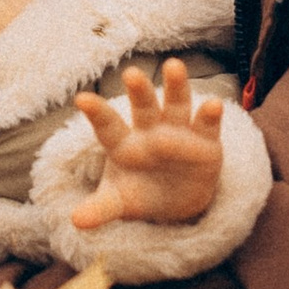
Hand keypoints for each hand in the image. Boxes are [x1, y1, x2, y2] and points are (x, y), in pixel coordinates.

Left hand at [70, 60, 225, 232]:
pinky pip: (206, 124)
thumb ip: (100, 208)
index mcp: (124, 143)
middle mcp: (150, 130)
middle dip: (139, 90)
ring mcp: (179, 132)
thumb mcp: (119, 202)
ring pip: (176, 104)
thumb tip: (75, 221)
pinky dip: (209, 114)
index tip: (81, 99)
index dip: (96, 113)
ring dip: (176, 86)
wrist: (176, 202)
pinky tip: (213, 105)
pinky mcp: (205, 142)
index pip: (108, 126)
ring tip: (174, 66)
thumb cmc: (139, 193)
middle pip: (144, 106)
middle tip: (131, 73)